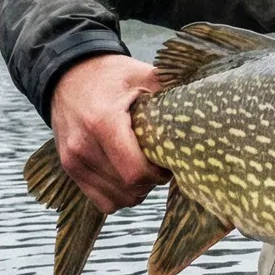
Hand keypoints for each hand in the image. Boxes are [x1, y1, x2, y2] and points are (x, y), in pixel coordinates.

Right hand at [49, 54, 167, 213]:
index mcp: (102, 122)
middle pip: (130, 189)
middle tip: (159, 162)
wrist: (68, 73)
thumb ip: (172, 94)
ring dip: (137, 190)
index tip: (168, 159)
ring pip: (118, 199)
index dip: (159, 173)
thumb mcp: (144, 76)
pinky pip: (102, 201)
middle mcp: (83, 146)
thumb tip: (207, 110)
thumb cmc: (112, 75)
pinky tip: (127, 174)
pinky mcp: (69, 169)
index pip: (136, 172)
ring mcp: (72, 161)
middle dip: (152, 181)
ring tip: (143, 166)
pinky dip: (120, 194)